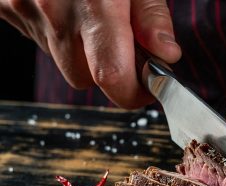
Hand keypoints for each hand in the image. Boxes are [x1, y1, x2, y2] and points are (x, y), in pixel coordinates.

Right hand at [0, 0, 180, 107]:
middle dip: (107, 70)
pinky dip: (57, 31)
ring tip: (90, 13)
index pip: (112, 77)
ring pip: (61, 60)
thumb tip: (166, 54)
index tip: (147, 86)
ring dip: (81, 50)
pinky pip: (39, 37)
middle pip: (83, 78)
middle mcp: (52, 11)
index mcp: (93, 4)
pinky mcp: (7, 6)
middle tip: (123, 45)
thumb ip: (150, 14)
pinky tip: (65, 4)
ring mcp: (23, 8)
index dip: (133, 92)